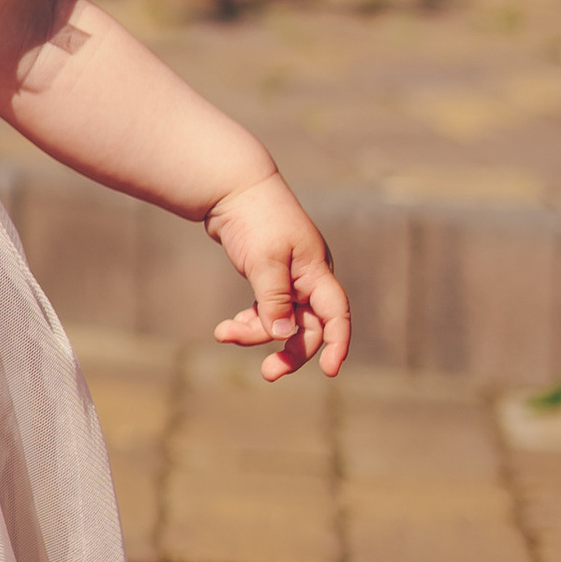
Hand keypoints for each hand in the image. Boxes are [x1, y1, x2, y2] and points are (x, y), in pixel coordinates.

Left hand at [207, 173, 351, 379]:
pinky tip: (229, 328)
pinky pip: (266, 312)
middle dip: (288, 350)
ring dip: (256, 333)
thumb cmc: (255, 218)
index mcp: (317, 271)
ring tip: (224, 334)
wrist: (232, 189)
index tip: (329, 371)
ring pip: (282, 322)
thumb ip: (275, 299)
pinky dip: (250, 322)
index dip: (337, 344)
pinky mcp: (269, 279)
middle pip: (308, 327)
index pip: (336, 315)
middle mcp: (309, 278)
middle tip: (268, 373)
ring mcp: (289, 280)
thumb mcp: (265, 259)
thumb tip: (283, 335)